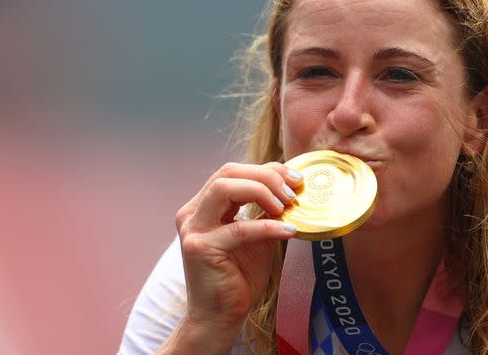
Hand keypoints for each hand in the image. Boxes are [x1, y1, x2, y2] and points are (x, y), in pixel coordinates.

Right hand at [173, 162, 300, 333]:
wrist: (220, 316)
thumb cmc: (239, 277)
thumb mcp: (258, 236)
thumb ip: (267, 212)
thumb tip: (292, 189)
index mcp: (204, 206)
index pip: (233, 171)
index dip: (266, 170)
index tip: (295, 180)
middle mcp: (193, 213)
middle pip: (228, 172)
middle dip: (265, 176)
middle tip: (293, 192)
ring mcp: (193, 229)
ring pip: (225, 188)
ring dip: (261, 191)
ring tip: (285, 207)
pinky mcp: (200, 248)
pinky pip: (239, 229)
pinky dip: (268, 226)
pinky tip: (289, 230)